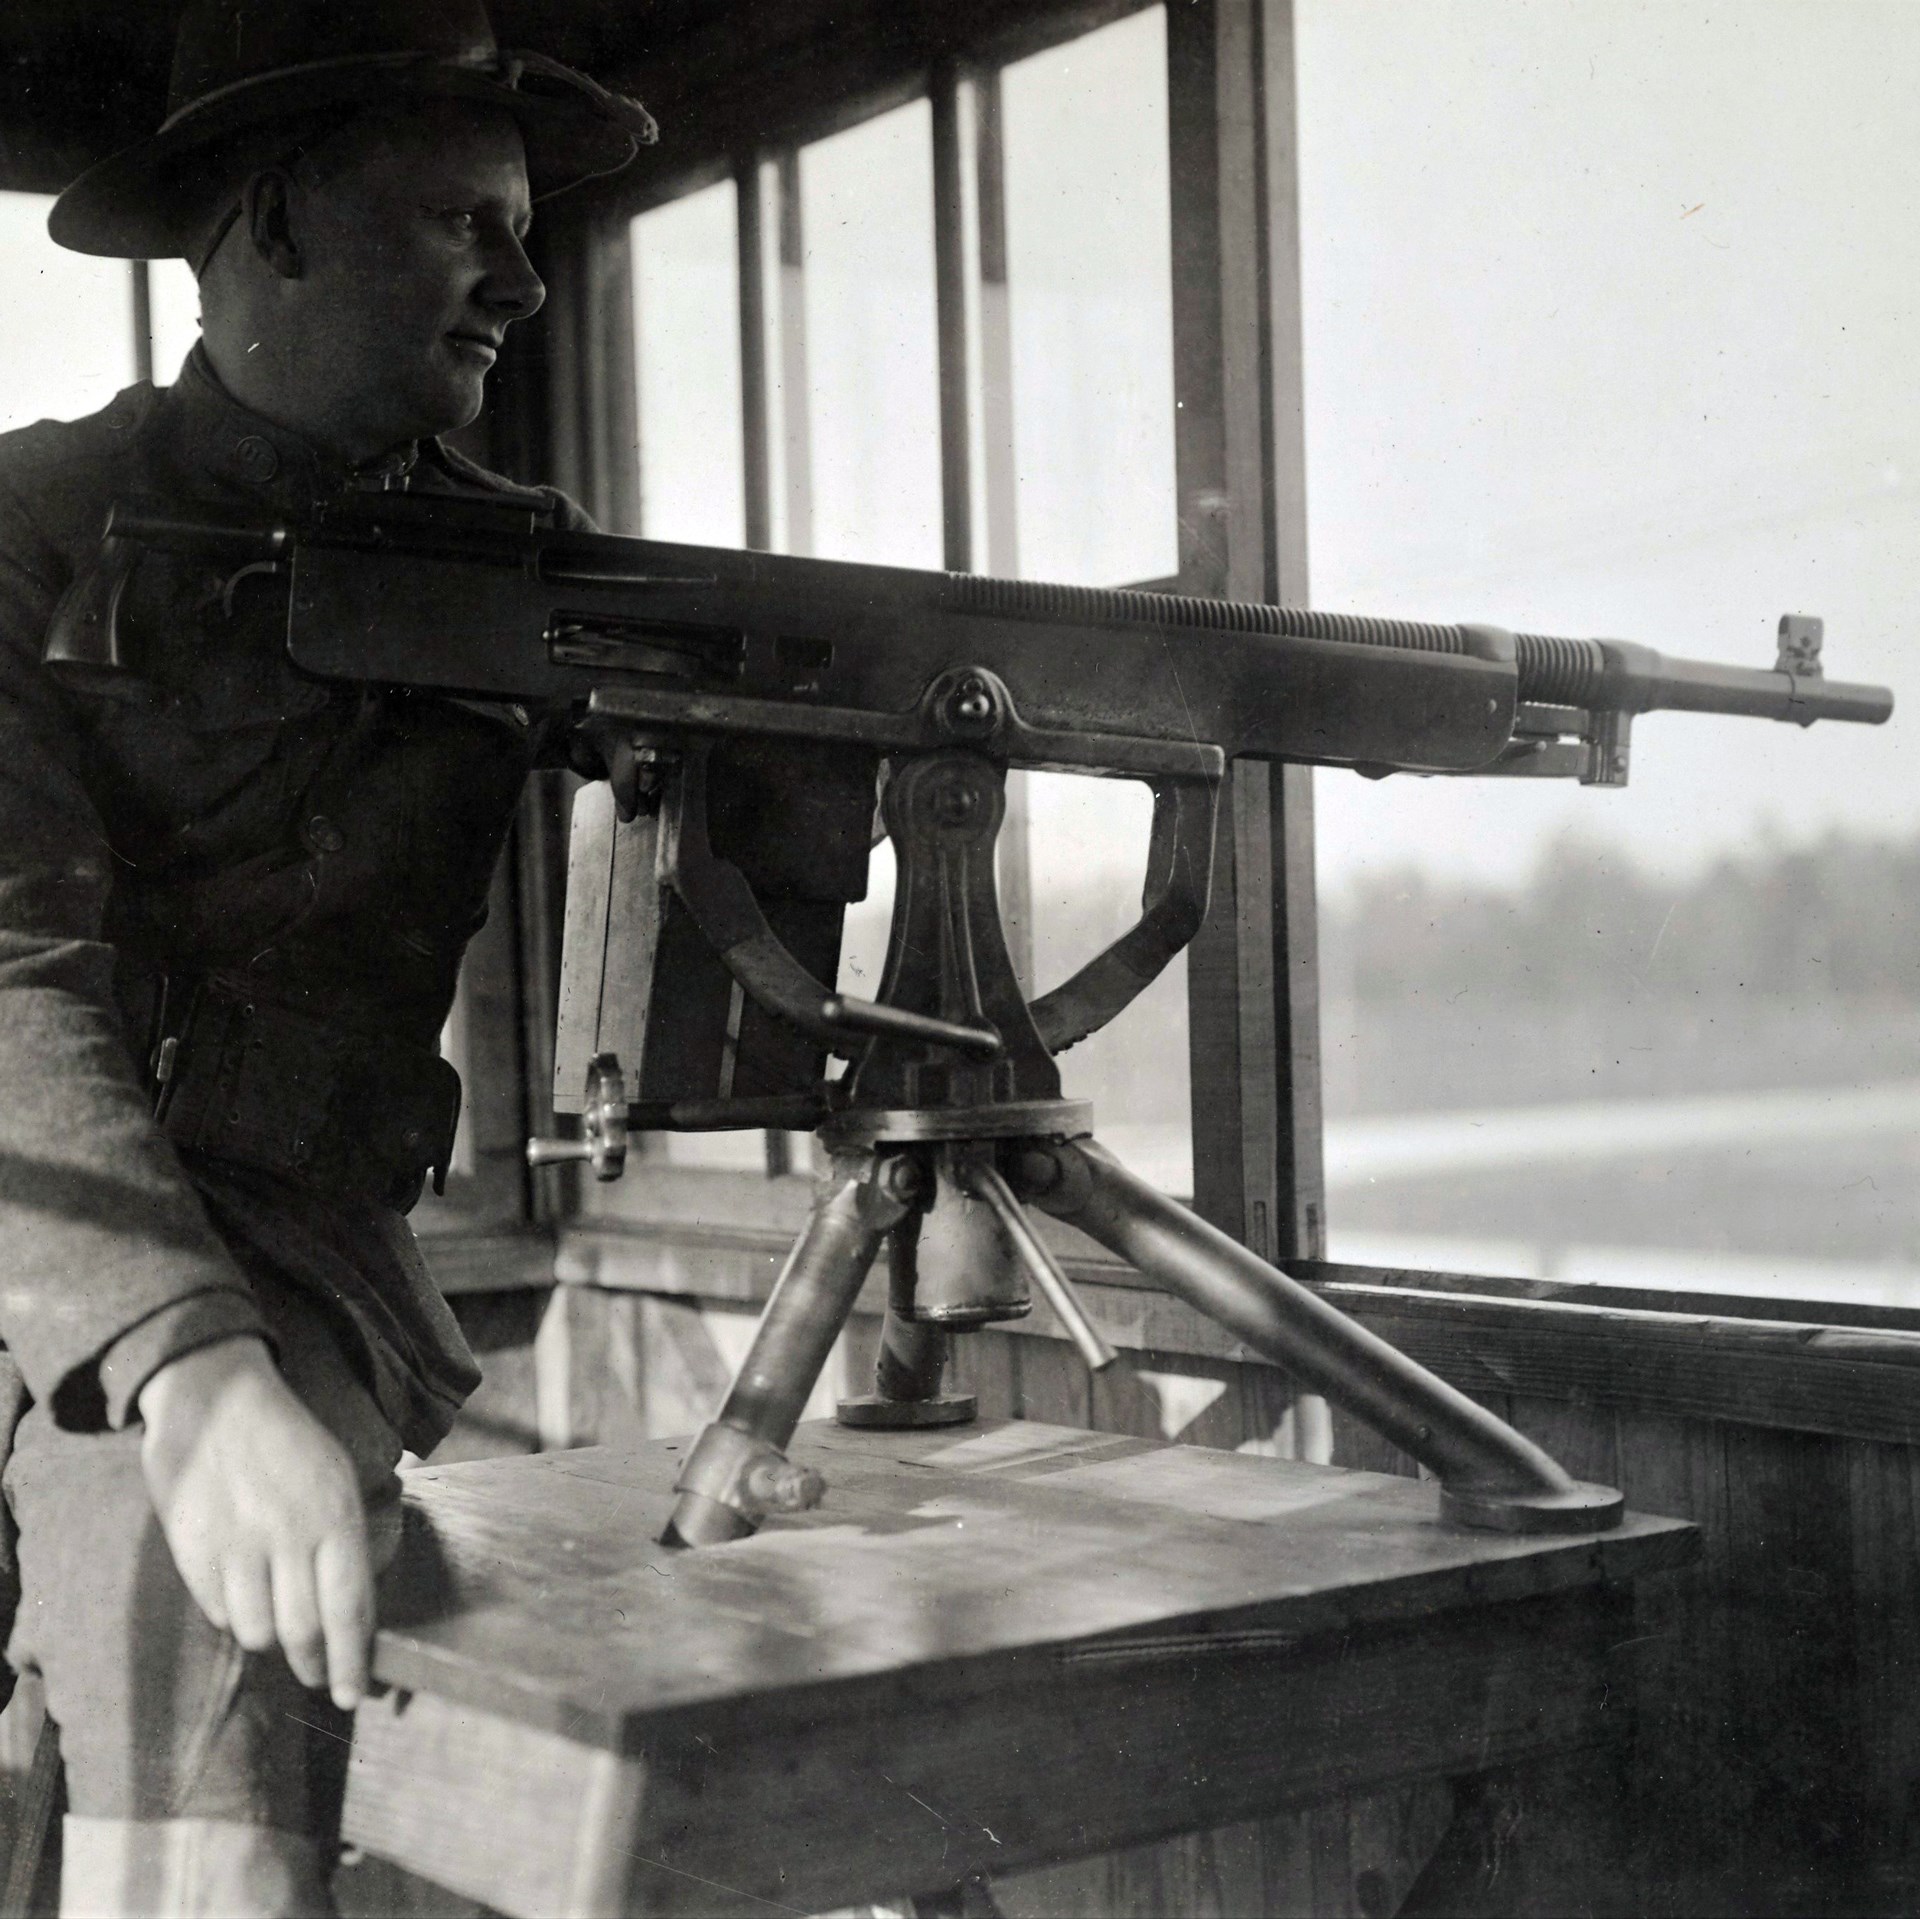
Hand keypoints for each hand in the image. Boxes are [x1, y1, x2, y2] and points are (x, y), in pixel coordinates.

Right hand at [138, 1335, 373, 1708]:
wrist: (215, 1398)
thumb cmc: (289, 1440)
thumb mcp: (336, 1476)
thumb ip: (346, 1539)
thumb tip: (354, 1610)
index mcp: (335, 1515)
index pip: (350, 1608)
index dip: (353, 1661)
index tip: (354, 1693)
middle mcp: (290, 1536)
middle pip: (305, 1630)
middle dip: (315, 1665)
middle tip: (318, 1678)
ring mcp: (238, 1546)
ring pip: (258, 1630)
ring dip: (272, 1640)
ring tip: (278, 1625)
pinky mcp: (194, 1551)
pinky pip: (217, 1610)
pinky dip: (232, 1616)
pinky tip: (241, 1595)